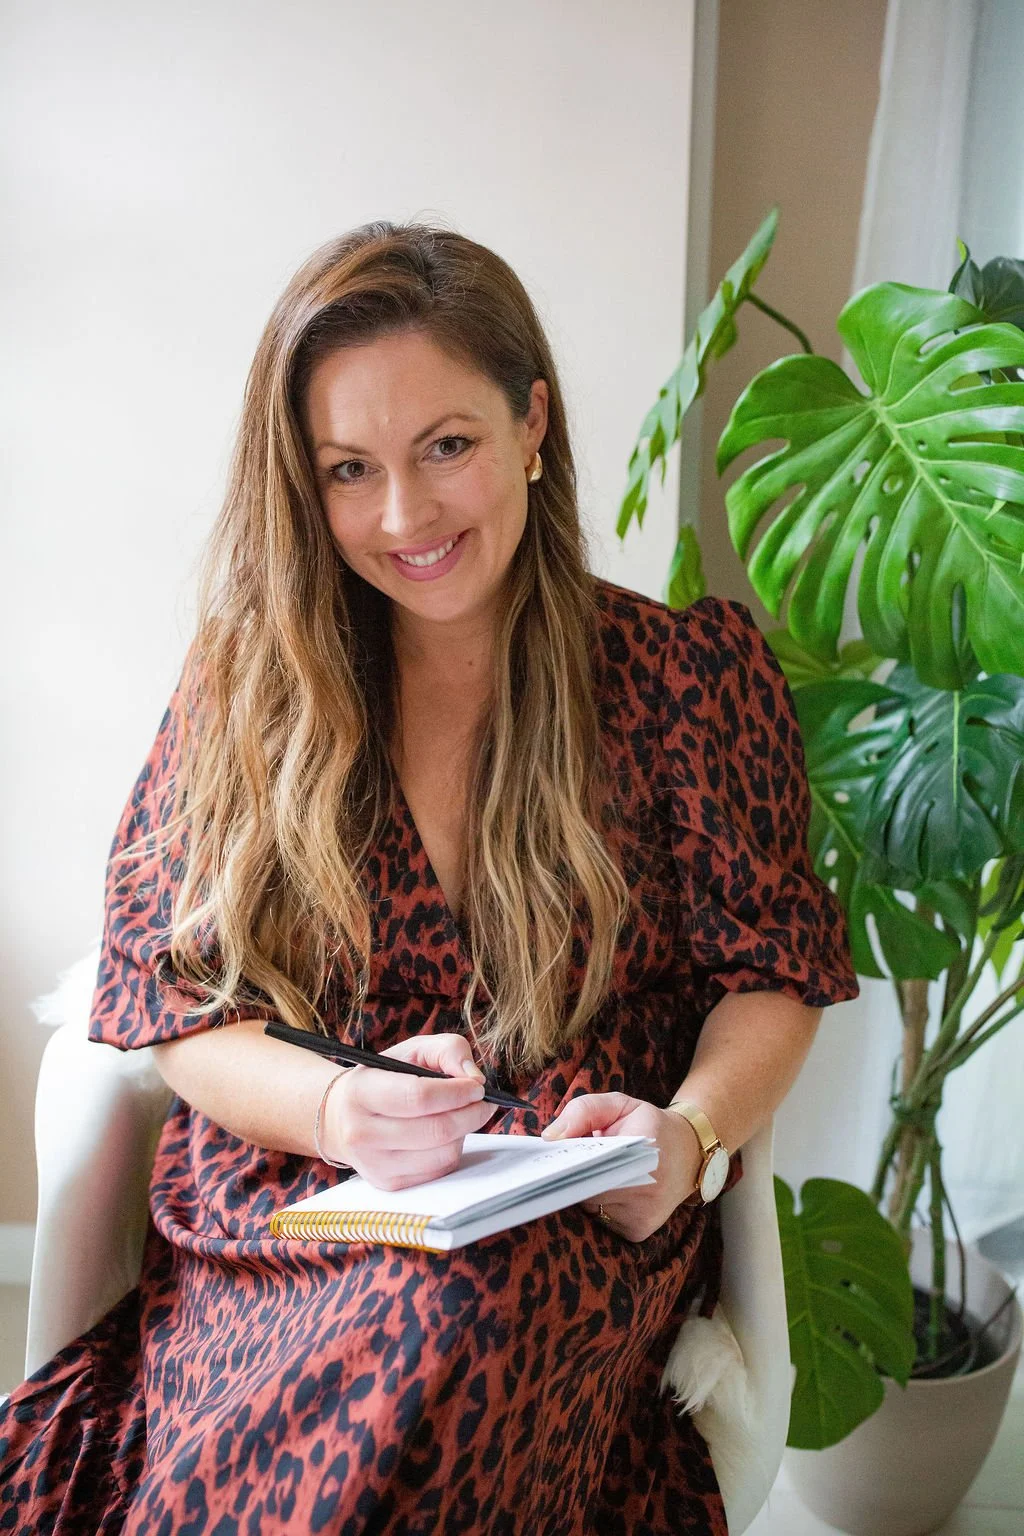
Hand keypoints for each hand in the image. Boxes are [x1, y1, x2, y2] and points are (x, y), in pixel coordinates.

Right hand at [323, 1033, 496, 1188]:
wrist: (342, 1117)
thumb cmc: (385, 1078)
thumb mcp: (412, 1051)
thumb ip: (448, 1050)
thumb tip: (474, 1078)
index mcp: (361, 1091)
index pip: (418, 1096)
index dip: (456, 1092)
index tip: (477, 1086)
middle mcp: (361, 1132)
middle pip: (435, 1130)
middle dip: (471, 1114)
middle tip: (483, 1101)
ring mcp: (374, 1164)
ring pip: (443, 1154)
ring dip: (463, 1133)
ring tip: (459, 1115)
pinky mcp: (390, 1183)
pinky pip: (440, 1170)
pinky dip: (452, 1150)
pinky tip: (444, 1135)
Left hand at [541, 1092, 702, 1241]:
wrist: (688, 1154)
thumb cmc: (648, 1125)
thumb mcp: (619, 1105)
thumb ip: (584, 1111)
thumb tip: (551, 1137)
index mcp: (646, 1153)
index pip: (592, 1167)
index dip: (568, 1164)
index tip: (553, 1158)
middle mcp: (648, 1190)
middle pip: (586, 1190)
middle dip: (573, 1176)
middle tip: (566, 1162)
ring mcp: (643, 1217)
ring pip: (590, 1208)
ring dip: (584, 1191)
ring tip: (592, 1171)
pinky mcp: (637, 1232)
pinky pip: (601, 1220)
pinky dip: (596, 1205)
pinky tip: (606, 1188)